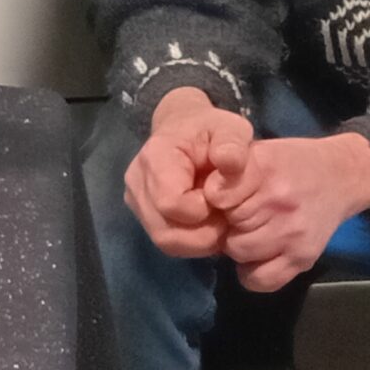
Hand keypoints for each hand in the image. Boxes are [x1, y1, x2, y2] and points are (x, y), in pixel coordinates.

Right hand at [125, 87, 255, 258]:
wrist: (184, 127)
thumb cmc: (210, 129)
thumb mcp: (230, 129)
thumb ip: (233, 145)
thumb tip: (228, 163)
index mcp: (155, 157)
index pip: (170, 203)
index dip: (203, 211)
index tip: (223, 199)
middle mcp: (136, 181)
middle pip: (165, 232)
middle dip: (204, 233)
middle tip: (226, 215)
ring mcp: (136, 200)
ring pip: (166, 241)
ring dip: (200, 241)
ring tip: (218, 220)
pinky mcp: (143, 213)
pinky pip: (167, 241)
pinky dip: (193, 242)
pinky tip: (207, 224)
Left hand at [217, 133, 369, 292]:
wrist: (341, 177)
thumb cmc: (290, 162)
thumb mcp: (256, 152)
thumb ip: (227, 171)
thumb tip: (196, 197)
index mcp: (262, 169)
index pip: (214, 195)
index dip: (211, 198)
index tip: (219, 197)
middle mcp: (277, 201)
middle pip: (224, 224)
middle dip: (223, 221)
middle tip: (235, 215)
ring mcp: (292, 232)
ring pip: (238, 251)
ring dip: (236, 244)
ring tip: (248, 231)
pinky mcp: (304, 257)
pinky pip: (261, 279)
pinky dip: (251, 272)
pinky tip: (257, 256)